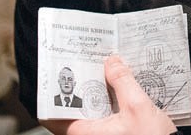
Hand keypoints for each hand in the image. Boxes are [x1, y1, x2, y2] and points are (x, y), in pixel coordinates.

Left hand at [41, 55, 176, 134]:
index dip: (53, 94)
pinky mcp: (115, 133)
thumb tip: (112, 62)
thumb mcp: (138, 106)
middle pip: (74, 107)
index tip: (56, 74)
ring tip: (103, 71)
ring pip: (90, 110)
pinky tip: (119, 87)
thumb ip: (123, 81)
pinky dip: (108, 100)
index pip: (54, 115)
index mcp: (85, 132)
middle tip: (84, 64)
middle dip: (80, 85)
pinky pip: (104, 114)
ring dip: (96, 91)